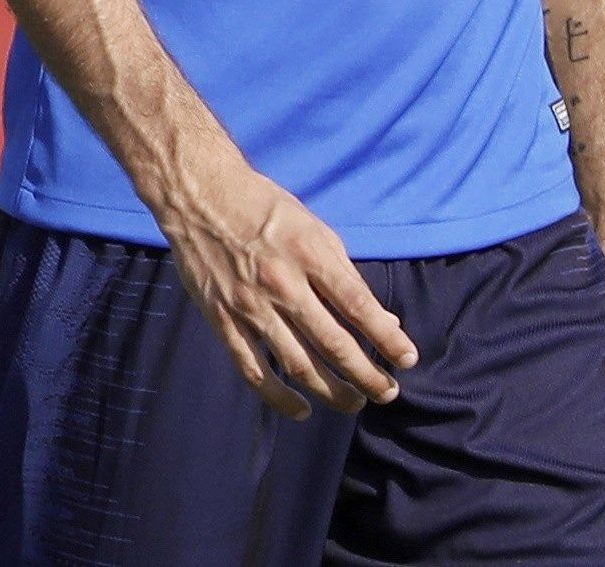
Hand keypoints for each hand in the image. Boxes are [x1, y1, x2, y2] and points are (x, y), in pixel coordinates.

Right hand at [153, 144, 416, 419]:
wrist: (197, 194)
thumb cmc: (264, 208)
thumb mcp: (314, 230)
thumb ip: (347, 275)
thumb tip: (383, 320)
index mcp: (309, 254)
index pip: (359, 307)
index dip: (387, 338)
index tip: (406, 360)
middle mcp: (281, 283)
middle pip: (334, 343)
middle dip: (368, 375)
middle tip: (387, 392)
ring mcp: (249, 304)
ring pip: (298, 363)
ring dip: (332, 392)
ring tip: (354, 402)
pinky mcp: (222, 318)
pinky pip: (252, 368)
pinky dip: (278, 396)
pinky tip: (302, 409)